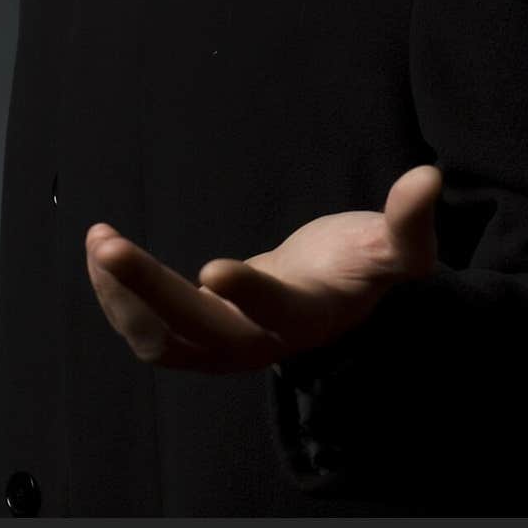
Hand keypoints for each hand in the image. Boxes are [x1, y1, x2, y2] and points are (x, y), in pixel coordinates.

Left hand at [85, 165, 441, 373]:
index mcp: (307, 315)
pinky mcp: (197, 341)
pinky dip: (120, 300)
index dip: (248, 293)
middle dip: (147, 289)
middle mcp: (260, 342)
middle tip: (107, 242)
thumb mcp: (391, 245)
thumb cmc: (360, 265)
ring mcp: (224, 348)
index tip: (215, 268)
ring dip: (121, 296)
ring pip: (161, 341)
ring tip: (99, 243)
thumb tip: (428, 178)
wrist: (330, 299)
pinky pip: (149, 335)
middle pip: (196, 331)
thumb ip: (407, 223)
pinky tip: (104, 258)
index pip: (276, 311)